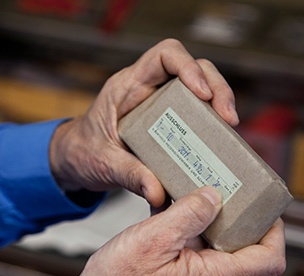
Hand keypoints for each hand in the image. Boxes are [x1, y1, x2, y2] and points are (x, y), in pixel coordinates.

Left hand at [49, 39, 238, 206]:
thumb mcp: (103, 163)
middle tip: (227, 118)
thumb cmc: (83, 151)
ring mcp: (160, 103)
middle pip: (193, 68)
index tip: (202, 94)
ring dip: (218, 105)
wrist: (75, 159)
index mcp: (127, 86)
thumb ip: (128, 175)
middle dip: (216, 88)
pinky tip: (217, 144)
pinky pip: (195, 114)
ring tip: (228, 130)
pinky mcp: (168, 121)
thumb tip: (158, 192)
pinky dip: (209, 125)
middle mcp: (147, 88)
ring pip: (200, 88)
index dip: (189, 67)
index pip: (164, 55)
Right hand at [71, 186, 285, 275]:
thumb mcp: (153, 239)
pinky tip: (164, 216)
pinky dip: (183, 234)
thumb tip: (213, 197)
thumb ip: (188, 215)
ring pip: (210, 250)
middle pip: (240, 249)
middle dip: (232, 217)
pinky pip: (189, 255)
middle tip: (220, 189)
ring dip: (202, 223)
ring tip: (187, 197)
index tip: (263, 208)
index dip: (274, 231)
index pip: (268, 260)